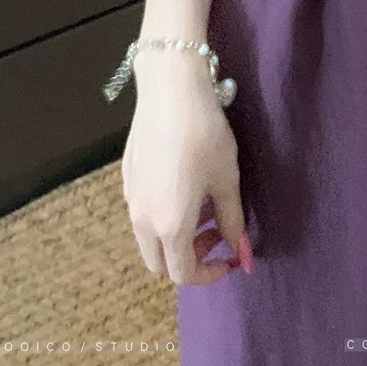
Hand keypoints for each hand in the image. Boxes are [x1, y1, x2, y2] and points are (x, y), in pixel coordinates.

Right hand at [122, 51, 253, 284]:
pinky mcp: (126, 177)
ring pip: (147, 238)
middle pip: (159, 263)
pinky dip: (161, 215)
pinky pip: (142, 212)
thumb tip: (240, 248)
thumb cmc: (205, 136)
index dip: (208, 274)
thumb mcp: (226, 179)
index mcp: (169, 226)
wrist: (170, 91)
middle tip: (215, 232)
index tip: (229, 258)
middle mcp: (142, 219)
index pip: (183, 273)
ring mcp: (130, 198)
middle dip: (188, 258)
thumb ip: (232, 220)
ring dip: (174, 237)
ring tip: (201, 204)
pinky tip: (182, 183)